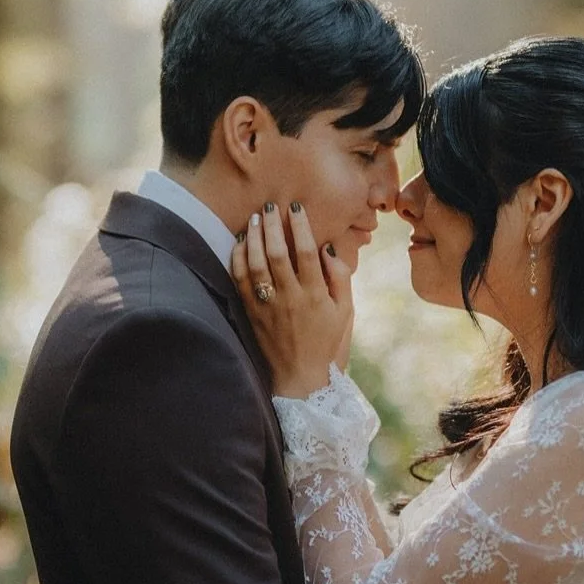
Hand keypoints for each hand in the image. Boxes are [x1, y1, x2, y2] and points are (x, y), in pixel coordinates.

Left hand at [232, 203, 353, 397]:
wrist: (301, 377)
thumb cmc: (326, 342)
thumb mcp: (345, 311)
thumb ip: (340, 277)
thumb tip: (327, 247)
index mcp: (315, 295)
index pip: (307, 252)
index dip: (300, 226)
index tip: (295, 207)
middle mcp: (290, 297)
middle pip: (278, 253)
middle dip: (273, 225)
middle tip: (270, 206)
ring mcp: (268, 306)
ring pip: (256, 264)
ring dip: (254, 238)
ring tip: (254, 218)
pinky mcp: (252, 313)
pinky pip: (240, 280)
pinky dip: (238, 259)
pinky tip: (239, 243)